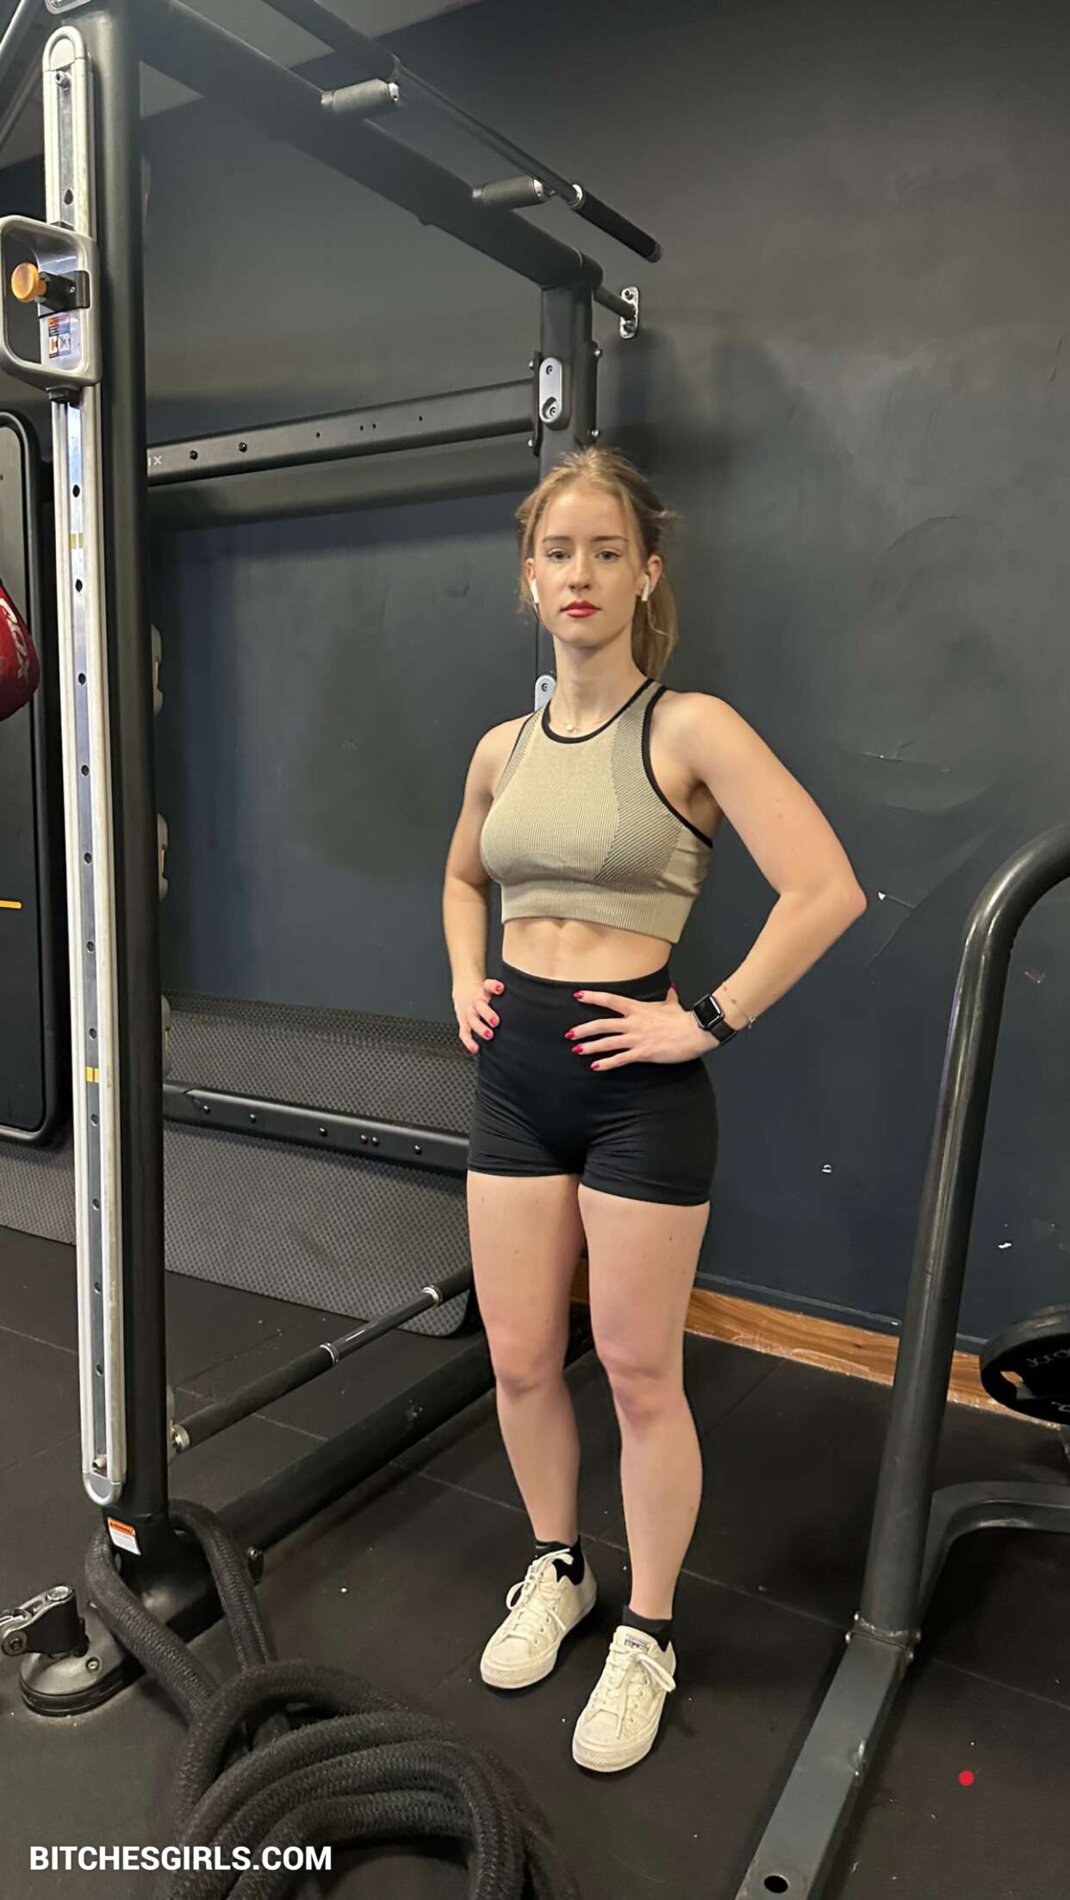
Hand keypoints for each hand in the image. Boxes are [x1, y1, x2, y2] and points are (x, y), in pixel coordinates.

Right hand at [453, 975, 505, 1055]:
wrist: (464, 993)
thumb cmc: (485, 995)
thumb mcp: (492, 990)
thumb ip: (507, 995)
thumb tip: (530, 998)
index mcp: (484, 991)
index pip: (487, 985)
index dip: (493, 986)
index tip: (500, 988)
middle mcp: (475, 1002)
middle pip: (479, 1005)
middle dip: (487, 1013)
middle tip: (495, 1021)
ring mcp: (469, 1013)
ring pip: (472, 1020)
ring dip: (480, 1028)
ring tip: (489, 1035)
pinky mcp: (464, 1023)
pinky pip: (464, 1033)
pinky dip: (469, 1042)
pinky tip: (475, 1048)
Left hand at [567, 986, 711, 1070]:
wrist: (695, 1032)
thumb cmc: (683, 1019)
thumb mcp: (672, 1005)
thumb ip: (668, 997)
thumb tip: (671, 988)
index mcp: (638, 1009)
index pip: (610, 1000)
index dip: (592, 997)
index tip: (578, 996)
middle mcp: (633, 1023)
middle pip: (602, 1024)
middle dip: (583, 1029)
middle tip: (569, 1033)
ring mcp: (637, 1038)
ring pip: (607, 1042)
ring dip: (590, 1047)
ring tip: (576, 1050)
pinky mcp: (643, 1053)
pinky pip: (620, 1059)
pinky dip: (607, 1063)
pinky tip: (596, 1067)